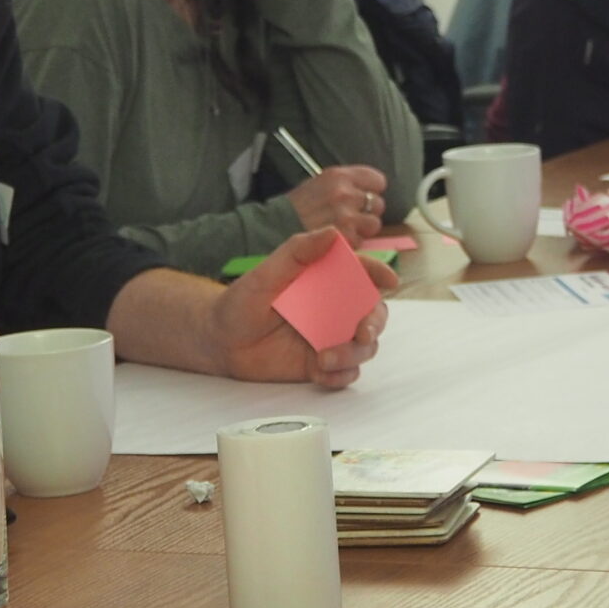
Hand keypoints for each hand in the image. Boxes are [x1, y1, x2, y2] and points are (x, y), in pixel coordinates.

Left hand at [212, 227, 393, 387]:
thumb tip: (333, 232)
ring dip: (353, 354)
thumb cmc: (241, 302)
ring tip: (324, 358)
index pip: (360, 274)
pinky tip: (321, 373)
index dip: (379, 273)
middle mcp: (334, 309)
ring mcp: (329, 338)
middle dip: (374, 324)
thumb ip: (298, 252)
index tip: (389, 278)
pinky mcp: (320, 365)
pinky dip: (340, 376)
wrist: (219, 341)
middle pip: (372, 315)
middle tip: (363, 333)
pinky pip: (344, 373)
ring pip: (363, 348)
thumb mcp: (266, 273)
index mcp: (326, 281)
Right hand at [287, 165, 387, 243]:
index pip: (377, 180)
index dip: (372, 190)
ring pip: (374, 224)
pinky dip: (353, 243)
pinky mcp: (345, 240)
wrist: (275, 228)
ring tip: (344, 229)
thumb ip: (345, 185)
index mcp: (338, 177)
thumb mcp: (319, 184)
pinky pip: (362, 242)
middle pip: (377, 203)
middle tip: (350, 216)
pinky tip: (337, 240)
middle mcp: (344, 195)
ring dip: (362, 229)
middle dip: (367, 211)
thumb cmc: (297, 207)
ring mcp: (346, 218)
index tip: (365, 195)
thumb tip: (368, 190)